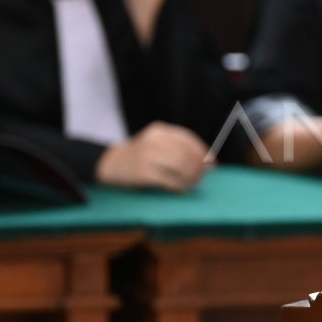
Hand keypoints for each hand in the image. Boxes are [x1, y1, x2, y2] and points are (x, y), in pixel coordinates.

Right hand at [95, 122, 210, 191]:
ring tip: (192, 184)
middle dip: (198, 167)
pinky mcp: (143, 173)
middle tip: (201, 177)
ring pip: (180, 166)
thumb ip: (178, 149)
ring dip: (191, 178)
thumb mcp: (156, 144)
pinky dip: (180, 186)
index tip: (211, 162)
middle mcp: (153, 141)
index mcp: (159, 131)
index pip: (188, 139)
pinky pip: (169, 180)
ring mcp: (147, 156)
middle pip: (186, 154)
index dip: (202, 152)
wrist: (110, 164)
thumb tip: (208, 162)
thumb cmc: (140, 155)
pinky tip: (182, 189)